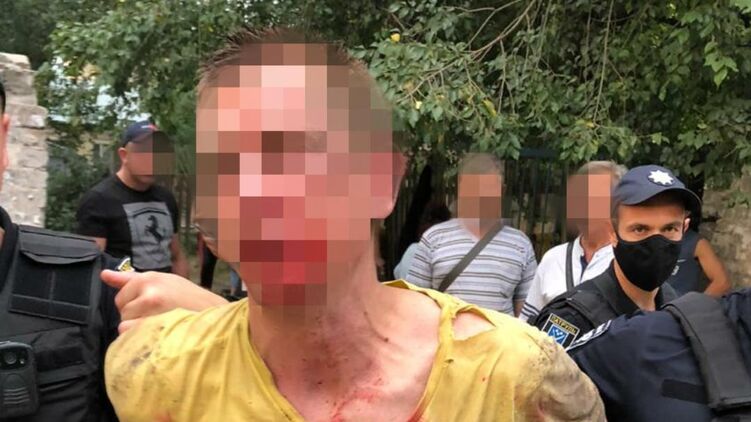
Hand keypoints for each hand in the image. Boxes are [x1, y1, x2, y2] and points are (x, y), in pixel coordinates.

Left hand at [101, 270, 228, 333]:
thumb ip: (130, 279)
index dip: (133, 304)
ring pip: (125, 326)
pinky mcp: (156, 330)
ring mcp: (153, 313)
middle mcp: (150, 293)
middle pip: (122, 312)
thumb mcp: (163, 281)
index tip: (153, 306)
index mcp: (149, 278)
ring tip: (159, 325)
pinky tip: (157, 335)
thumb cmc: (188, 298)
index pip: (120, 297)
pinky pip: (132, 337)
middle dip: (135, 316)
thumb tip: (104, 275)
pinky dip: (140, 339)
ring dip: (138, 329)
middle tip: (159, 316)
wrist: (215, 315)